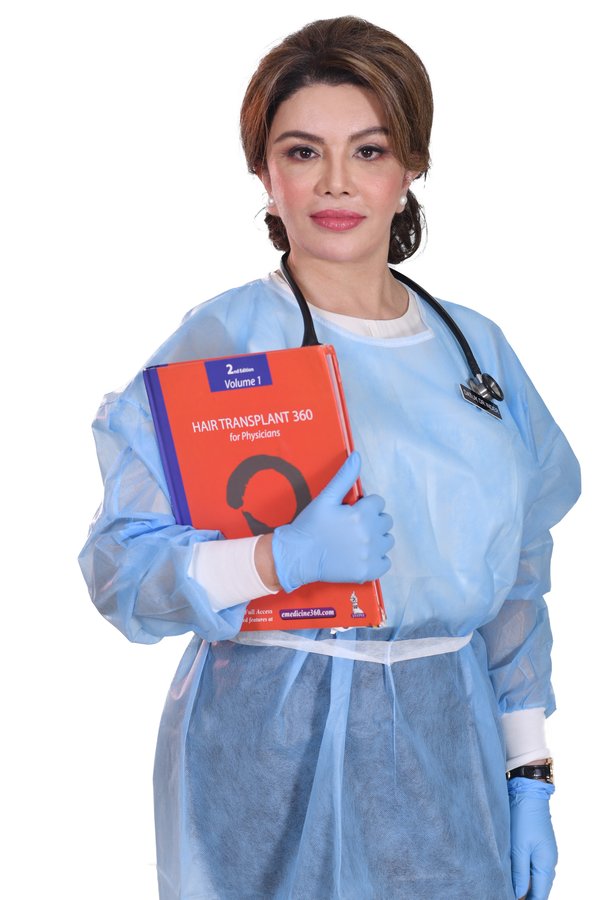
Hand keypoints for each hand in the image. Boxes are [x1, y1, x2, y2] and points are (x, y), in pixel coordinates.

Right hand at [271, 451, 393, 591]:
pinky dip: (377, 559)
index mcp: (361, 514)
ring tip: (357, 540)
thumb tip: (357, 456)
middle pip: (385, 521)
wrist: (297, 556)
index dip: (365, 505)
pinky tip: (361, 555)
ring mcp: (370, 554)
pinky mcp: (367, 571)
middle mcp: (369, 534)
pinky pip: (385, 562)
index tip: (351, 511)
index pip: (378, 502)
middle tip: (353, 526)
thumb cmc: (310, 526)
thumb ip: (344, 477)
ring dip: (377, 539)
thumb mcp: (325, 498)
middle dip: (372, 520)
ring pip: (387, 541)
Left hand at [508, 777, 556, 899]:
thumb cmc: (523, 819)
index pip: (540, 895)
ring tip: (508, 888)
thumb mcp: (518, 848)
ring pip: (536, 878)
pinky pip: (534, 866)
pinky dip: (525, 873)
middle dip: (526, 895)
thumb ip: (520, 873)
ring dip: (525, 885)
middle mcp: (549, 862)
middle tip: (506, 894)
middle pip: (539, 889)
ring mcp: (545, 854)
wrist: (528, 793)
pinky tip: (514, 874)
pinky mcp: (538, 846)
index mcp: (546, 865)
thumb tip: (519, 894)